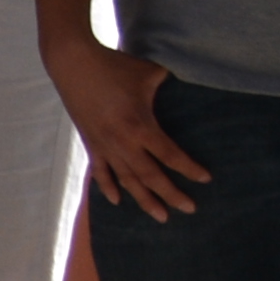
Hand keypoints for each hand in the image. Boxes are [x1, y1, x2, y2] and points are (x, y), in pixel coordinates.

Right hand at [52, 33, 211, 219]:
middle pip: (150, 176)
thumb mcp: (149, 73)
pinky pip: (100, 171)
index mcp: (139, 125)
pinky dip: (108, 187)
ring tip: (161, 217)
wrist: (73, 63)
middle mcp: (122, 142)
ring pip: (127, 180)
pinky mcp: (90, 143)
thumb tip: (191, 83)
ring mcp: (104, 145)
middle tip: (190, 209)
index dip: (189, 169)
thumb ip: (170, 84)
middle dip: (171, 194)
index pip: (169, 155)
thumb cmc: (114, 66)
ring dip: (144, 200)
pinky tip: (117, 201)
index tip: (206, 179)